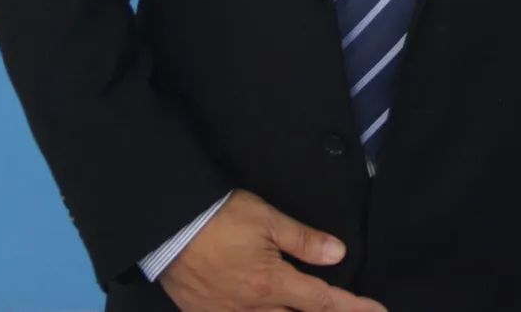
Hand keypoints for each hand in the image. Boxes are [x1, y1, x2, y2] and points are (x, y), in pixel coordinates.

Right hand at [158, 188, 387, 311]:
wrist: (168, 228)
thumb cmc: (220, 217)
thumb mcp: (266, 219)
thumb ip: (303, 240)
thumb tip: (338, 254)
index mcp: (271, 284)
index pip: (322, 303)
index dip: (352, 309)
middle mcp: (253, 309)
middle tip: (348, 311)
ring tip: (311, 311)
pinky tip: (271, 311)